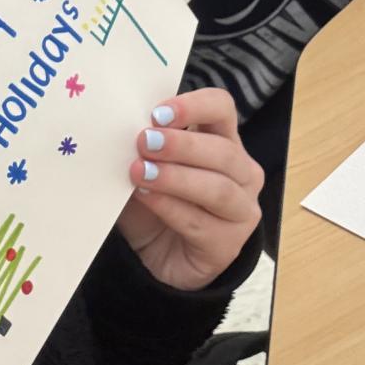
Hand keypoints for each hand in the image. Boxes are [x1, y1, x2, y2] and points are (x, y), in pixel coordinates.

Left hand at [116, 89, 263, 290]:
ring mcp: (241, 211)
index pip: (222, 109)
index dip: (194, 106)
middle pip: (224, 151)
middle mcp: (242, 173)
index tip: (158, 113)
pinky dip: (170, 207)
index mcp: (223, 141)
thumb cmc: (154, 203)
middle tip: (144, 141)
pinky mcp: (228, 245)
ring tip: (140, 172)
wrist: (155, 258)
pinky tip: (146, 197)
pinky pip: (201, 223)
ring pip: (218, 189)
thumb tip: (122, 126)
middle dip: (181, 145)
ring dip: (176, 177)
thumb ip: (143, 147)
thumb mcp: (145, 168)